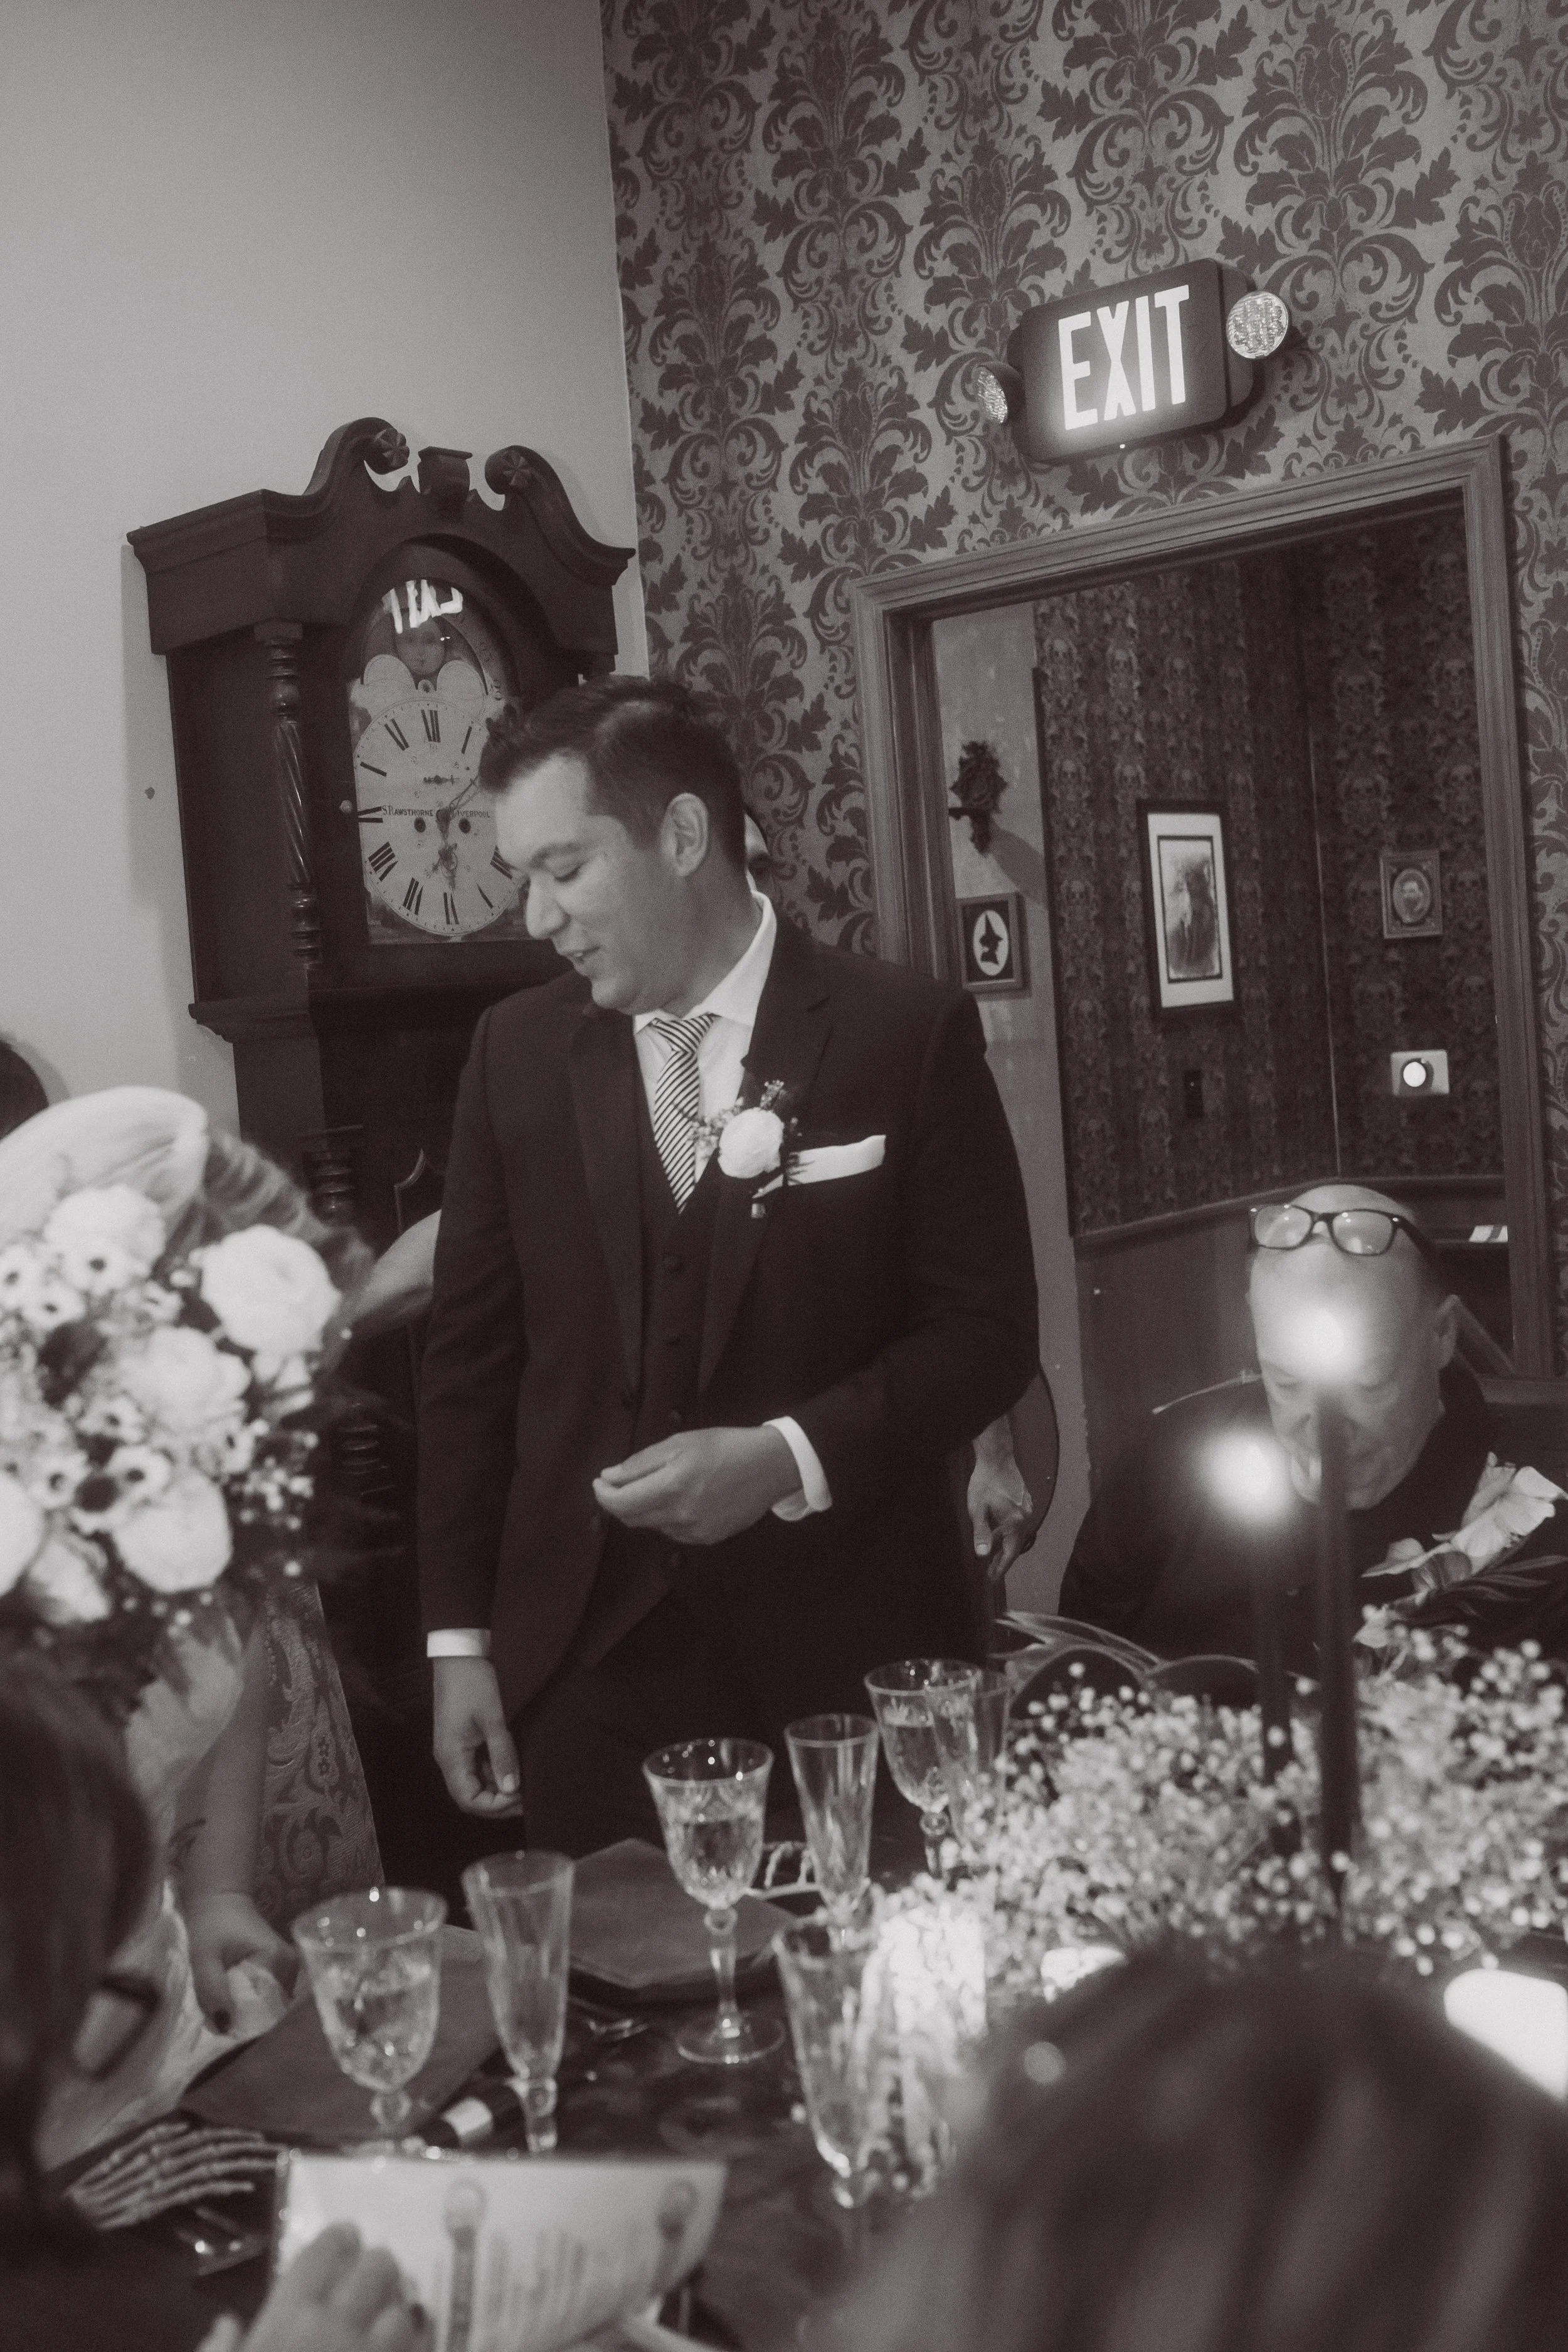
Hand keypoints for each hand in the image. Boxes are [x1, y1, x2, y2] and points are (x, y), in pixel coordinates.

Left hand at [185, 1891, 297, 2030]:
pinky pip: (269, 1995)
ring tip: (226, 2010)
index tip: (223, 2029)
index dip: (245, 2022)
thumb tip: (226, 2028)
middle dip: (247, 2018)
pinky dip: (251, 2002)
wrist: (219, 1899)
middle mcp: (291, 1964)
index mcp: (278, 1959)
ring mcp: (289, 1966)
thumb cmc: (211, 1925)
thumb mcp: (204, 1958)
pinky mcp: (281, 1967)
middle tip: (221, 2021)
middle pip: (272, 2007)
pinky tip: (234, 2000)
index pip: (267, 2007)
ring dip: (248, 2011)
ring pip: (270, 2004)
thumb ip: (213, 1990)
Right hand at [196, 2222, 429, 2351]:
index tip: (346, 2236)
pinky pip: (417, 2348)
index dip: (339, 2239)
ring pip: (405, 2313)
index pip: (323, 2253)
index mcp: (286, 2319)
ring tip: (391, 2316)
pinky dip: (413, 2344)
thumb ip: (221, 2351)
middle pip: (377, 2269)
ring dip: (399, 2312)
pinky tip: (404, 2344)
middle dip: (378, 2266)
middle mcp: (334, 2328)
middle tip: (373, 2273)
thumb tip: (226, 2325)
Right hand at [432, 1656, 523, 1816]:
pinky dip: (494, 1773)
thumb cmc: (474, 1683)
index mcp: (451, 1757)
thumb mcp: (493, 1718)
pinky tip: (513, 1769)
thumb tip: (512, 1789)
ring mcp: (454, 1750)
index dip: (495, 1806)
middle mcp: (449, 1759)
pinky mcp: (462, 1741)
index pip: (469, 1800)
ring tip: (525, 1785)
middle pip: (470, 1796)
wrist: (459, 1654)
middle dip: (498, 1802)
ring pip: (474, 1783)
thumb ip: (502, 1755)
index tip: (521, 1797)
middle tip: (527, 1797)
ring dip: (497, 1788)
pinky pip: (476, 1768)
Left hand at [593, 1426, 801, 1544]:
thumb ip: (641, 1463)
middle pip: (632, 1518)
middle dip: (620, 1502)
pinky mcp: (707, 1539)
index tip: (599, 1482)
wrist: (770, 1466)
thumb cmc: (724, 1446)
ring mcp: (694, 1531)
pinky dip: (666, 1516)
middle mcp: (680, 1515)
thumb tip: (609, 1477)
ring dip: (645, 1508)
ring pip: (652, 1525)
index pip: (621, 1503)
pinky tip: (681, 1499)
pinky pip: (673, 1531)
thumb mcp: (680, 1442)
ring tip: (658, 1485)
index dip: (603, 1494)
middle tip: (619, 1483)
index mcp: (672, 1486)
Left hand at [968, 1426, 1037, 1585]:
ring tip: (992, 1555)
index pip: (1010, 1553)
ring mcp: (1028, 1509)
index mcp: (1016, 1523)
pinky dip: (1008, 1533)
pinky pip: (1018, 1524)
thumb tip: (982, 1555)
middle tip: (990, 1573)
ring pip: (1017, 1535)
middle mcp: (1026, 1518)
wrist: (997, 1457)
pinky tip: (998, 1533)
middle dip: (1002, 1560)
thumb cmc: (985, 1483)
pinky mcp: (1026, 1501)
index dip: (1000, 1568)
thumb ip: (982, 1533)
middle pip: (1015, 1546)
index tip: (992, 1581)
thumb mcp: (978, 1510)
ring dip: (1005, 1546)